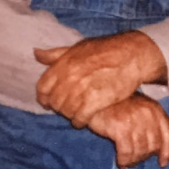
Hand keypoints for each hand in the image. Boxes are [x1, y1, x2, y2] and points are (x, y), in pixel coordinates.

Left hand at [34, 31, 166, 127]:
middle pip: (55, 101)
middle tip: (66, 108)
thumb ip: (56, 54)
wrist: (132, 55)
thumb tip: (36, 54)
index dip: (43, 97)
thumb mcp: (79, 47)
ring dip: (70, 114)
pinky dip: (80, 121)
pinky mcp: (97, 101)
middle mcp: (71, 77)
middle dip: (58, 107)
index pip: (43, 87)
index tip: (48, 102)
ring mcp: (83, 89)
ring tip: (76, 113)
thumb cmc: (106, 50)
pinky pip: (80, 118)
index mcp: (64, 63)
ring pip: (66, 111)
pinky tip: (84, 120)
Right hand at [87, 94, 168, 168]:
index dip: (168, 151)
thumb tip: (165, 155)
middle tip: (136, 160)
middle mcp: (148, 114)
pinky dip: (125, 160)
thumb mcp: (141, 109)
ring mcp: (134, 121)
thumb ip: (153, 126)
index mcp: (155, 109)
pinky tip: (121, 162)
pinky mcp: (120, 128)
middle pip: (154, 146)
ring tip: (128, 162)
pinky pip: (127, 152)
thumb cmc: (119, 105)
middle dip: (145, 156)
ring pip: (141, 151)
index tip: (163, 163)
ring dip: (134, 161)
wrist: (97, 96)